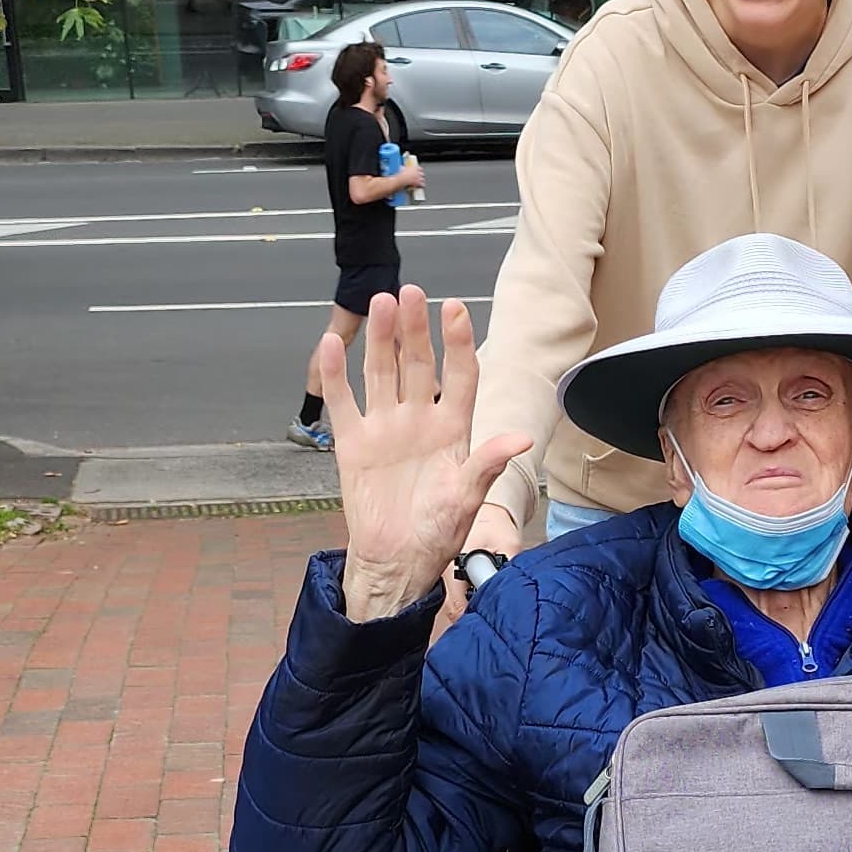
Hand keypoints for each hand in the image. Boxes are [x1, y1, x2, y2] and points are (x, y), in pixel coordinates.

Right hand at [329, 288, 530, 625]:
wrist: (396, 560)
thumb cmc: (438, 532)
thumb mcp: (468, 498)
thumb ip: (487, 463)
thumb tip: (520, 439)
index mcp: (452, 429)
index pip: (458, 375)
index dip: (456, 342)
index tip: (454, 309)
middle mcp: (419, 420)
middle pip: (417, 364)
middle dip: (414, 328)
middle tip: (411, 292)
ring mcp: (385, 428)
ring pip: (381, 372)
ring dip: (380, 339)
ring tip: (380, 303)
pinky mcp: (354, 442)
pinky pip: (343, 401)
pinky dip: (334, 374)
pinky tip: (331, 343)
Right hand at [400, 157, 427, 195]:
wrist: (401, 179)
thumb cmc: (400, 174)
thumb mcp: (402, 169)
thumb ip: (403, 167)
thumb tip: (402, 166)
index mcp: (414, 168)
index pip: (420, 168)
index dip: (420, 171)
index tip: (420, 172)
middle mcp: (417, 172)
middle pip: (422, 174)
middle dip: (421, 176)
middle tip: (420, 178)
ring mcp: (418, 177)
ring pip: (423, 179)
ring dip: (422, 181)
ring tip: (422, 182)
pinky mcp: (418, 182)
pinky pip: (422, 184)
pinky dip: (422, 185)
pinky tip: (422, 186)